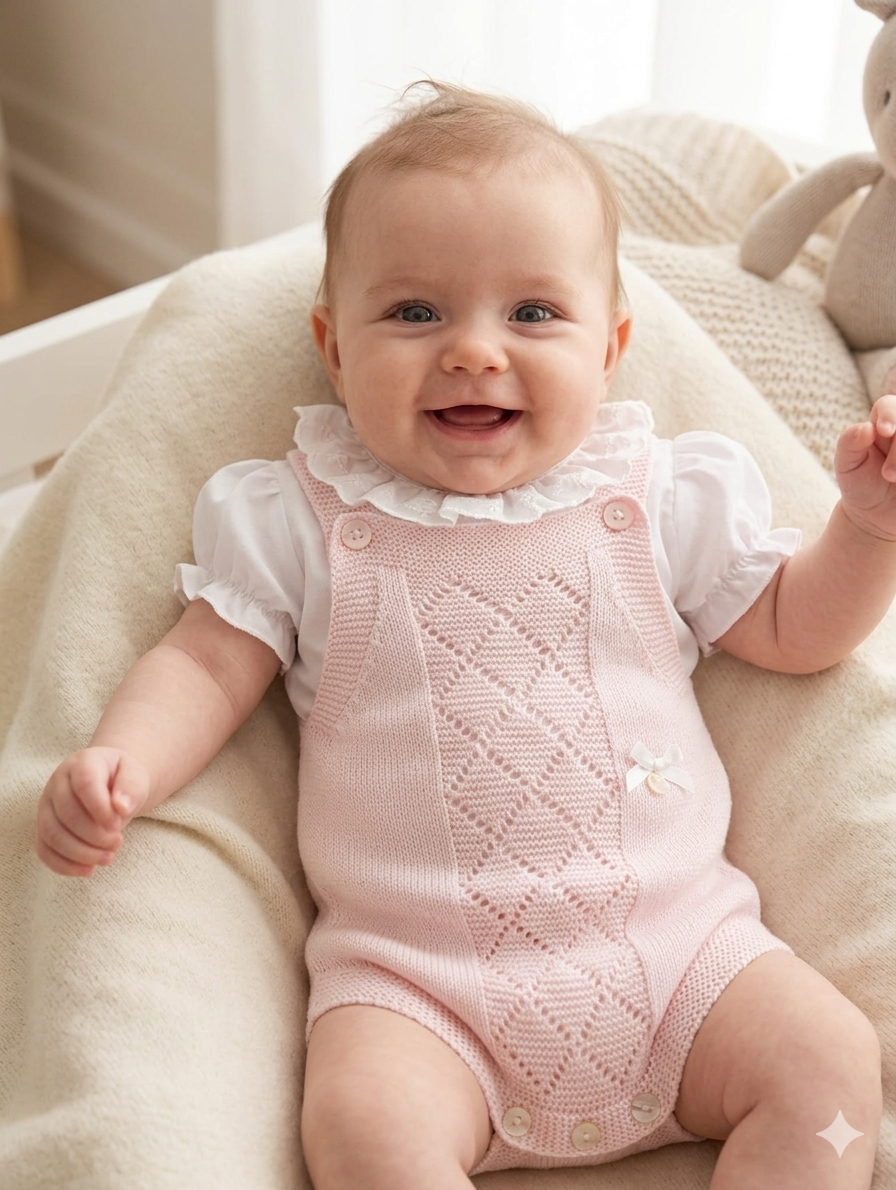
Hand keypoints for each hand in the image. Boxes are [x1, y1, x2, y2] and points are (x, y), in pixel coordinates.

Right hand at [35, 747, 150, 876]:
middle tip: (118, 843)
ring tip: (107, 858)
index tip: (118, 824)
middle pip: (67, 813)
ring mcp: (46, 805)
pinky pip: (44, 850)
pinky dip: (64, 865)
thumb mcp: (135, 775)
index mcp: (82, 764)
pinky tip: (88, 870)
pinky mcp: (44, 828)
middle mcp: (58, 783)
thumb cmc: (122, 779)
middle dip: (94, 835)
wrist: (110, 783)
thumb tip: (121, 807)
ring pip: (52, 834)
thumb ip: (131, 787)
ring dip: (80, 853)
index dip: (101, 808)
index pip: (85, 784)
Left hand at [834, 395, 895, 541]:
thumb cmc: (859, 482)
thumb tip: (867, 428)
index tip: (884, 431)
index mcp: (881, 422)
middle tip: (887, 475)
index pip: (889, 405)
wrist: (875, 512)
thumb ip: (849, 443)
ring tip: (895, 480)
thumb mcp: (847, 464)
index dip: (890, 414)